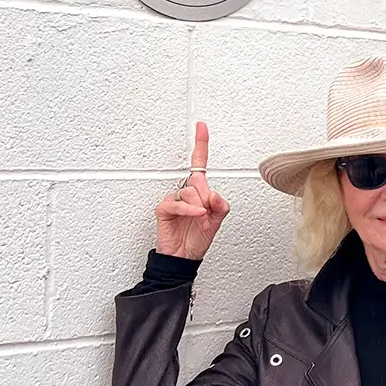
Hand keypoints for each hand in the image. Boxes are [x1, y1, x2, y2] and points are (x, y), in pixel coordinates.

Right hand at [155, 122, 229, 259]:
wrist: (184, 257)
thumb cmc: (198, 238)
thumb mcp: (217, 222)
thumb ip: (221, 206)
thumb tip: (214, 193)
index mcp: (199, 191)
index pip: (199, 163)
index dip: (200, 144)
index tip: (200, 127)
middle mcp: (186, 192)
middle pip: (199, 181)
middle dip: (206, 199)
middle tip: (205, 214)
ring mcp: (175, 200)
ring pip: (190, 191)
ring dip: (198, 207)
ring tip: (198, 219)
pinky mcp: (164, 209)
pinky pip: (177, 203)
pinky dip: (188, 210)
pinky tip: (194, 216)